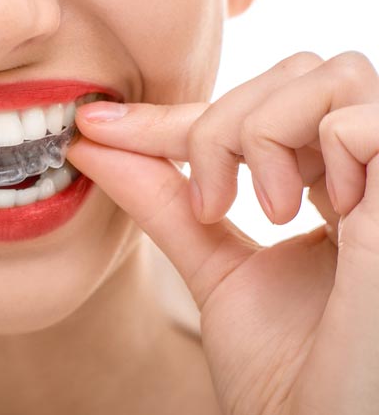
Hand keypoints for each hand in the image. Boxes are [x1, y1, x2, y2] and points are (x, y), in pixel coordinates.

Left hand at [68, 52, 378, 414]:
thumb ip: (164, 201)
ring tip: (263, 211)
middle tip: (210, 203)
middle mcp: (373, 176)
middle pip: (299, 74)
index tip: (95, 123)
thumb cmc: (282, 369)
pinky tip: (302, 215)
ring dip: (263, 134)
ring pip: (333, 76)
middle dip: (222, 122)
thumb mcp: (212, 267)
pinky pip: (366, 119)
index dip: (175, 114)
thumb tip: (93, 144)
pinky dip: (317, 150)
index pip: (256, 112)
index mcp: (335, 188)